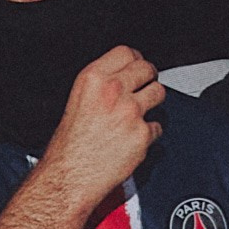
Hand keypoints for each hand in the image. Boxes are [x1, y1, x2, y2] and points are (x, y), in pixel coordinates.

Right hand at [40, 45, 164, 213]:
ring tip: (142, 112)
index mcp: (93, 77)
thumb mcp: (78, 99)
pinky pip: (157, 126)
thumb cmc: (69, 145)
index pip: (127, 52)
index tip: (137, 66)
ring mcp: (131, 111)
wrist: (69, 176)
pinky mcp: (142, 134)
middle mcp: (113, 90)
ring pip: (158, 93)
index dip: (135, 59)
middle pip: (146, 68)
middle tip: (145, 87)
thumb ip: (101, 83)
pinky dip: (150, 133)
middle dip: (148, 77)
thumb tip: (123, 75)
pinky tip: (135, 138)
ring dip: (153, 101)